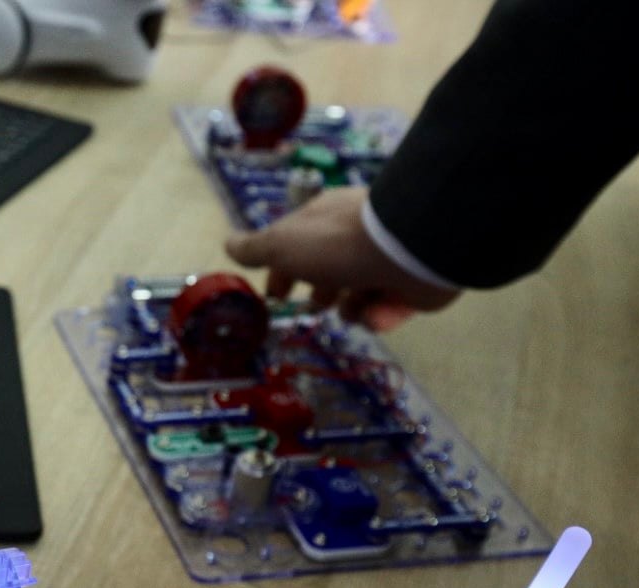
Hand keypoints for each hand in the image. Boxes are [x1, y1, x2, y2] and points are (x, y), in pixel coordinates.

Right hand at [223, 188, 459, 331]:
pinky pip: (387, 310)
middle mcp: (354, 237)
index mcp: (323, 221)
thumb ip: (254, 249)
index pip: (298, 245)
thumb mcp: (281, 243)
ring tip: (352, 306)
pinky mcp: (410, 285)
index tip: (277, 295)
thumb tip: (228, 244)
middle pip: (329, 271)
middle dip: (321, 292)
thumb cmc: (336, 243)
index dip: (283, 271)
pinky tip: (376, 312)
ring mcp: (385, 260)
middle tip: (319, 303)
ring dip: (351, 308)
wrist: (407, 248)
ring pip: (358, 295)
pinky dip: (379, 315)